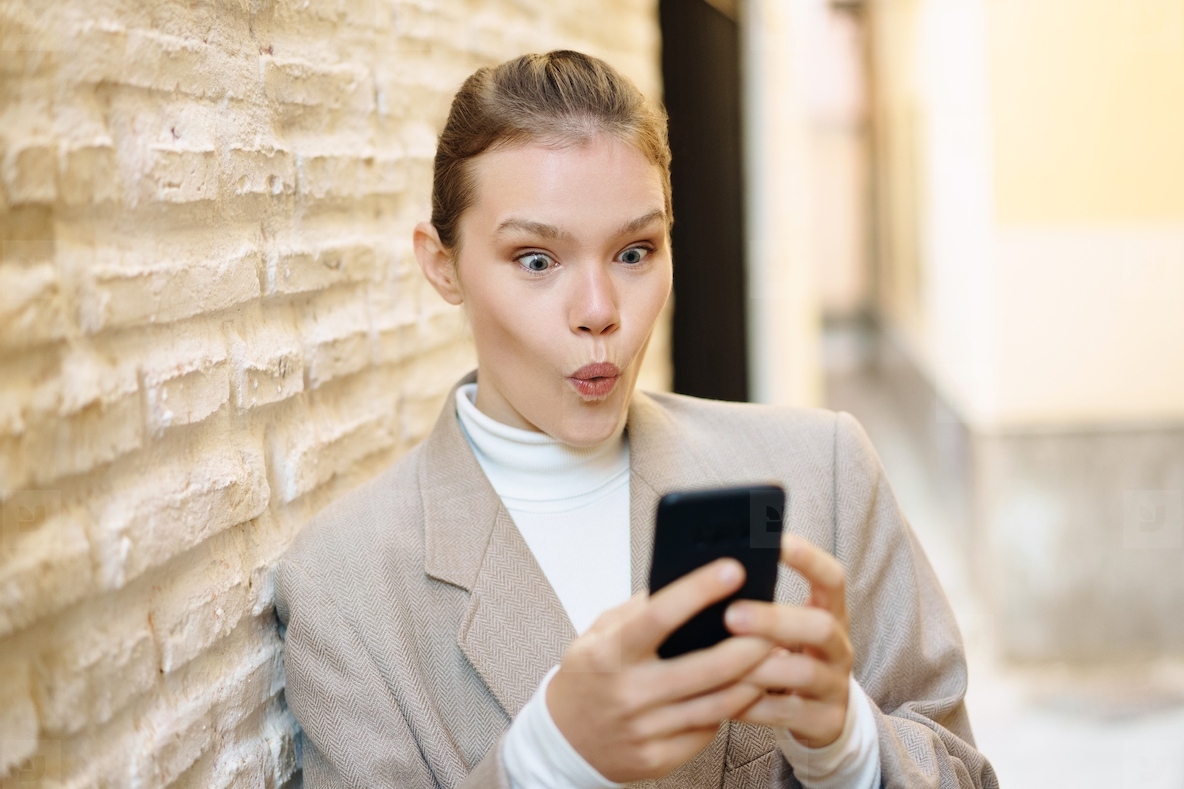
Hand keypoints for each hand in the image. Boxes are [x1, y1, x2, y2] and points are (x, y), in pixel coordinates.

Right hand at [546, 558, 773, 782]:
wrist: (564, 740)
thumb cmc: (588, 677)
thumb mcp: (599, 634)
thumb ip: (640, 609)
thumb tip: (688, 580)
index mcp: (611, 653)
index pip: (660, 616)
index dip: (699, 590)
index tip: (732, 570)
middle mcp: (628, 692)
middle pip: (707, 666)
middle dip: (751, 643)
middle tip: (776, 624)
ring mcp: (644, 729)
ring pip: (717, 704)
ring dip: (754, 679)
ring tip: (773, 657)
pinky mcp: (658, 758)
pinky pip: (707, 731)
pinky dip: (730, 709)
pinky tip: (744, 692)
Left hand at [723, 534, 853, 747]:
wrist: (819, 716)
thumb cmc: (786, 657)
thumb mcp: (783, 629)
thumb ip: (758, 604)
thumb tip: (703, 576)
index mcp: (830, 613)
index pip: (832, 578)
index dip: (808, 558)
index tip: (777, 541)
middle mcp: (839, 647)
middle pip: (821, 627)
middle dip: (776, 619)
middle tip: (731, 615)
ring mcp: (835, 686)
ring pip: (804, 672)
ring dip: (759, 665)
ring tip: (720, 659)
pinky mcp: (824, 721)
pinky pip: (787, 712)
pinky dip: (753, 705)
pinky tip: (722, 698)